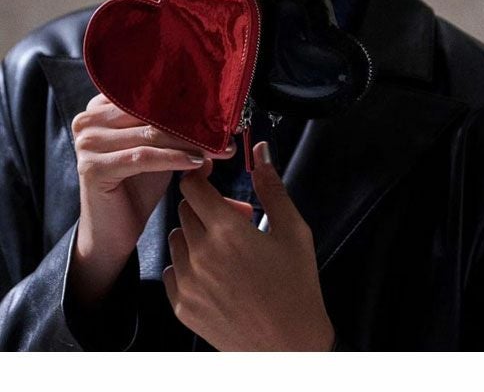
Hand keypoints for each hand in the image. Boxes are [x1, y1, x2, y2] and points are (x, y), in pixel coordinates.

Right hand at [69, 93, 235, 304]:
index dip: (187, 104)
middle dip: (193, 124)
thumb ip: (179, 129)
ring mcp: (87, 143)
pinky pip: (144, 157)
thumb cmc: (136, 186)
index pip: (150, 96)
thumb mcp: (161, 150)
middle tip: (225, 133)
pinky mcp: (93, 167)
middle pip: (152, 115)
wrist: (112, 231)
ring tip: (218, 149)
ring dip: (190, 142)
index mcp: (101, 107)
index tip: (221, 114)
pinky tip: (197, 163)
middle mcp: (89, 120)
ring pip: (151, 135)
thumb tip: (218, 117)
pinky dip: (174, 158)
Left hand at [163, 141, 334, 350]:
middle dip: (206, 207)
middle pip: (185, 209)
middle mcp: (201, 254)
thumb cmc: (296, 287)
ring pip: (177, 238)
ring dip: (195, 234)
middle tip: (233, 220)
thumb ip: (272, 187)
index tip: (208, 175)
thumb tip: (261, 151)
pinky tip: (214, 273)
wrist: (290, 347)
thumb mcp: (293, 231)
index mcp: (228, 231)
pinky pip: (172, 270)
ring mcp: (188, 282)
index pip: (193, 187)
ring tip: (224, 249)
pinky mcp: (181, 306)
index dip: (199, 175)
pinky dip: (187, 264)